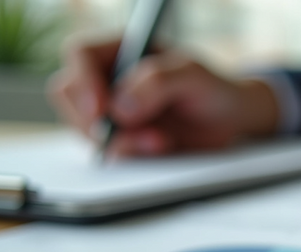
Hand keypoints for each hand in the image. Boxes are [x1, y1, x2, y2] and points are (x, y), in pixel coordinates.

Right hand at [47, 39, 279, 156]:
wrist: (230, 121)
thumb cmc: (213, 88)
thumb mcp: (193, 76)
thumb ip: (158, 82)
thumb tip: (120, 106)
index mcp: (122, 48)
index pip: (80, 55)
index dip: (83, 82)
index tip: (101, 111)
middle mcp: (109, 77)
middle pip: (69, 94)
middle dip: (97, 120)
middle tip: (134, 134)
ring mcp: (111, 110)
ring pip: (84, 127)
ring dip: (120, 141)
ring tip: (162, 141)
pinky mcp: (120, 138)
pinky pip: (106, 150)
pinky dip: (129, 154)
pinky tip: (159, 148)